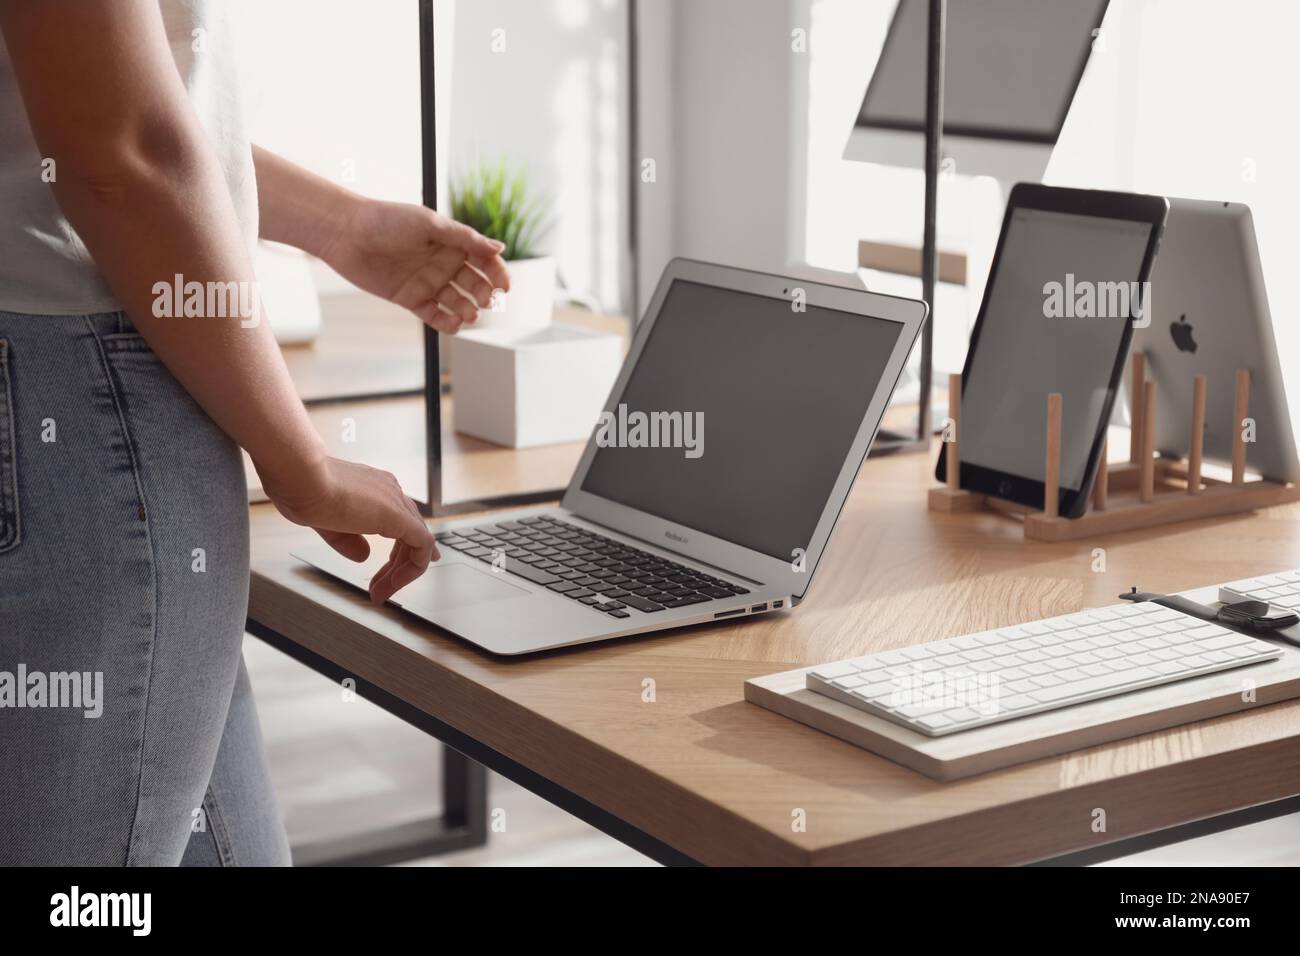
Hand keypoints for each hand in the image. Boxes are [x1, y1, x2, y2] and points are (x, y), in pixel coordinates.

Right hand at [262, 455, 436, 604]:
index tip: (390, 573)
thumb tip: (364, 555)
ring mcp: (395, 501)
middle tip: (379, 590)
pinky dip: (413, 568)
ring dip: (402, 572)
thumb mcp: (326, 522)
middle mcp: (389, 491)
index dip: (399, 550)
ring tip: (381, 592)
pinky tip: (395, 583)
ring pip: (418, 541)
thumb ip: (348, 539)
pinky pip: (422, 545)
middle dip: (396, 567)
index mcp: (374, 488)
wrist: (297, 475)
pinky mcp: (397, 515)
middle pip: (410, 534)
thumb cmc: (301, 489)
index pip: (400, 521)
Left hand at [320, 198, 511, 333]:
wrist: (347, 234)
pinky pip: (436, 316)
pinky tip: (455, 325)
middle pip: (475, 284)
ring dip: (468, 310)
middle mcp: (443, 263)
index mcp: (451, 242)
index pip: (484, 260)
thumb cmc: (387, 220)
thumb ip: (465, 238)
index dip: (498, 273)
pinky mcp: (412, 299)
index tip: (504, 287)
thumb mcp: (430, 225)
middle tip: (486, 301)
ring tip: (470, 315)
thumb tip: (499, 248)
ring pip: (458, 302)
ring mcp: (428, 282)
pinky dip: (448, 323)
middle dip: (484, 294)